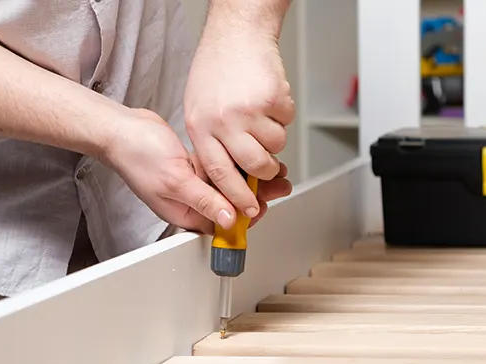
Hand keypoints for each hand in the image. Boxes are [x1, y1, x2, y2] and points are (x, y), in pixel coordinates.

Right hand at [102, 108, 290, 234]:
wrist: (121, 129)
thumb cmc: (138, 155)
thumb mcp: (176, 180)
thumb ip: (205, 200)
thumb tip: (229, 221)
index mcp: (185, 214)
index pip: (225, 223)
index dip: (248, 214)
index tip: (266, 203)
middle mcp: (190, 202)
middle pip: (231, 204)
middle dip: (257, 194)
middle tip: (279, 184)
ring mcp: (192, 184)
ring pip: (229, 187)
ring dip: (251, 178)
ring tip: (274, 169)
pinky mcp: (193, 167)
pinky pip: (220, 171)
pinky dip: (236, 165)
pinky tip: (250, 157)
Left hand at [184, 23, 294, 224]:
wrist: (237, 33)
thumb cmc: (217, 69)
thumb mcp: (198, 109)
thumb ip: (212, 142)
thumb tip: (230, 177)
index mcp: (200, 126)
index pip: (219, 174)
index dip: (236, 197)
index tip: (247, 209)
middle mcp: (223, 120)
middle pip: (253, 166)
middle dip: (266, 172)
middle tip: (270, 167)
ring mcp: (249, 109)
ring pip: (276, 146)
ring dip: (275, 137)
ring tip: (262, 117)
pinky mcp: (272, 98)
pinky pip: (287, 122)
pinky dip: (284, 114)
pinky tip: (268, 99)